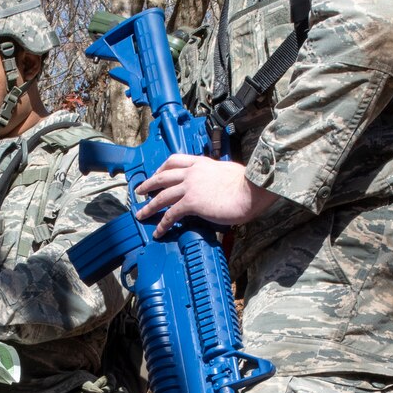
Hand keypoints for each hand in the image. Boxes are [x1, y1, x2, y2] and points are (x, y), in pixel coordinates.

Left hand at [134, 154, 279, 234]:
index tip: (157, 173)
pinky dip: (162, 223)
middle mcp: (192, 172)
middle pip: (163, 176)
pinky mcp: (191, 202)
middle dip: (149, 184)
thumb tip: (216, 188)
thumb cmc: (248, 184)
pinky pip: (171, 214)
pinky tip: (158, 231)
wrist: (252, 189)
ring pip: (162, 195)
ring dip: (149, 206)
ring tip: (140, 214)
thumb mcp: (228, 173)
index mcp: (202, 163)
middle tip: (139, 191)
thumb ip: (217, 178)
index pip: (175, 160)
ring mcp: (190, 187)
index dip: (162, 167)